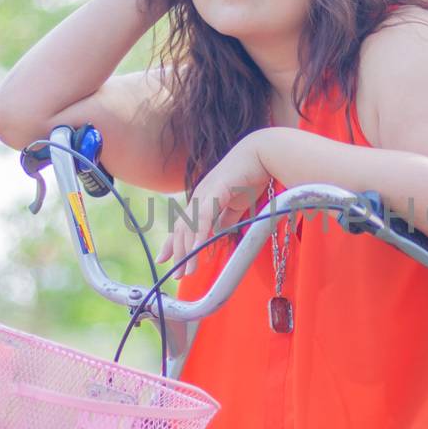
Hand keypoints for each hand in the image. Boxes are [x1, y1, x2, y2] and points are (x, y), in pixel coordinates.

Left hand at [158, 132, 271, 279]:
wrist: (262, 153)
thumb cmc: (251, 176)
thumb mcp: (236, 204)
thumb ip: (226, 219)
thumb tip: (218, 234)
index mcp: (203, 199)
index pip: (183, 224)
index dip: (173, 243)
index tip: (165, 259)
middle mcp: (199, 196)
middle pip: (182, 229)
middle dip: (179, 254)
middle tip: (178, 275)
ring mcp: (205, 192)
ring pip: (190, 225)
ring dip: (188, 250)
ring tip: (188, 269)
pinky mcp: (216, 190)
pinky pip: (204, 216)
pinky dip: (199, 234)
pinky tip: (196, 248)